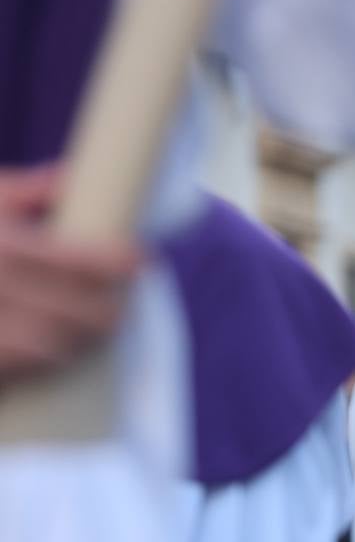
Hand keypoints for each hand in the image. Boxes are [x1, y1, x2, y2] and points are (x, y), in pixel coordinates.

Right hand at [0, 165, 141, 380]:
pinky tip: (63, 347)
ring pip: (53, 344)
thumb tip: (78, 176)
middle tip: (123, 304)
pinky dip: (50, 357)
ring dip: (84, 337)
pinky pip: (24, 365)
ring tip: (100, 327)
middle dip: (108, 308)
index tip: (144, 259)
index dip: (115, 261)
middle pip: (73, 309)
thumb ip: (26, 192)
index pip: (70, 258)